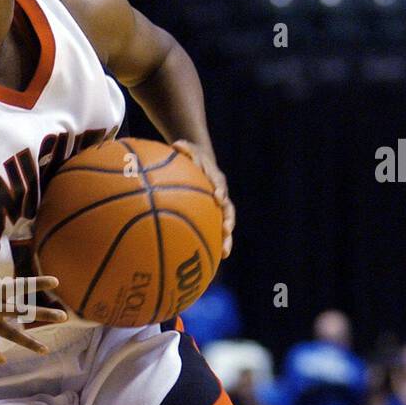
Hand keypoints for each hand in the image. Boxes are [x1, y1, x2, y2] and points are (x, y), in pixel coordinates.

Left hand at [173, 139, 234, 258]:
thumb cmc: (189, 158)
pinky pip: (214, 231)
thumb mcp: (187, 150)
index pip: (219, 183)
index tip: (218, 197)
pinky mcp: (213, 216)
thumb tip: (176, 144)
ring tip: (224, 252)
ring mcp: (218, 207)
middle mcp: (220, 194)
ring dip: (226, 238)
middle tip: (227, 230)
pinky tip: (211, 259)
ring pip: (225, 224)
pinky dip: (214, 243)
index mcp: (215, 178)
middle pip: (228, 208)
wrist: (200, 162)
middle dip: (228, 220)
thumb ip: (184, 149)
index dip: (219, 190)